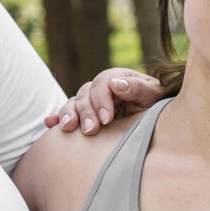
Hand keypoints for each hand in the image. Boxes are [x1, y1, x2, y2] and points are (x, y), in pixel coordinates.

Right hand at [44, 68, 164, 133]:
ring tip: (68, 129)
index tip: (107, 119)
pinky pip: (68, 115)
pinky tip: (49, 123)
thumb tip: (115, 84)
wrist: (160, 121)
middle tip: (91, 131)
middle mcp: (101, 88)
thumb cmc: (159, 105)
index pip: (102, 84)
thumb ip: (138, 88)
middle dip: (86, 112)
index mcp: (117, 78)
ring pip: (74, 103)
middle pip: (85, 94)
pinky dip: (57, 118)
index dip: (101, 100)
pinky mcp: (86, 117)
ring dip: (69, 115)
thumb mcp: (154, 95)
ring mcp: (91, 103)